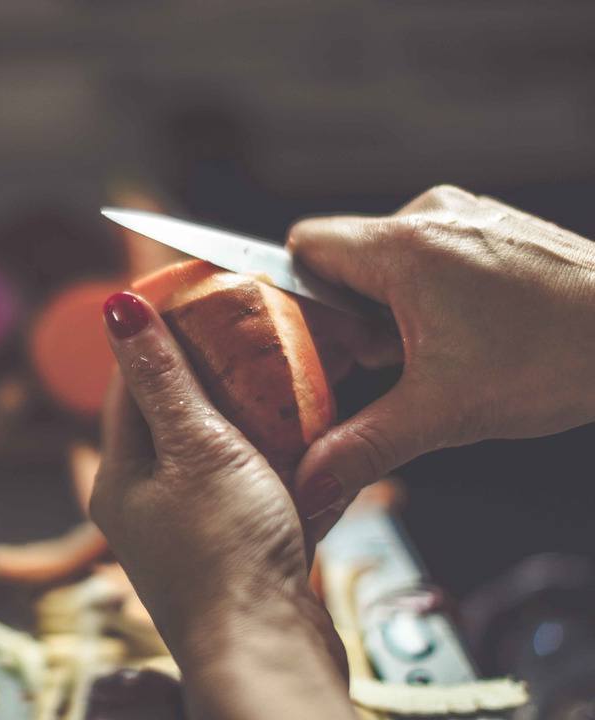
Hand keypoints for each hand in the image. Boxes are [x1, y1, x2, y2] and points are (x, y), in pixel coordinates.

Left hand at [93, 291, 352, 719]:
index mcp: (120, 474)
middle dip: (213, 372)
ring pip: (219, 451)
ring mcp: (191, 527)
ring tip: (288, 377)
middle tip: (252, 330)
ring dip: (251, 416)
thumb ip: (162, 378)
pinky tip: (308, 441)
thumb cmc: (226, 553)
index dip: (159, 332)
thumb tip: (118, 308)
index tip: (192, 292)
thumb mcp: (195, 447)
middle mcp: (147, 501)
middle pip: (175, 414)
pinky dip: (276, 463)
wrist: (270, 653)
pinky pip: (252, 488)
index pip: (130, 382)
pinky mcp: (235, 549)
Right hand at [288, 185, 594, 536]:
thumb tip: (309, 483)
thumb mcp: (443, 412)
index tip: (318, 342)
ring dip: (391, 307)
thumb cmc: (559, 358)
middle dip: (351, 315)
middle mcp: (431, 215)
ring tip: (434, 352)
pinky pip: (429, 253)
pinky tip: (463, 334)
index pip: (304, 245)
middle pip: (345, 258)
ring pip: (388, 259)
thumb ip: (363, 445)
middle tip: (387, 362)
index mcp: (404, 247)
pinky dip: (427, 293)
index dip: (296, 295)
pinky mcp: (494, 227)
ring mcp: (468, 215)